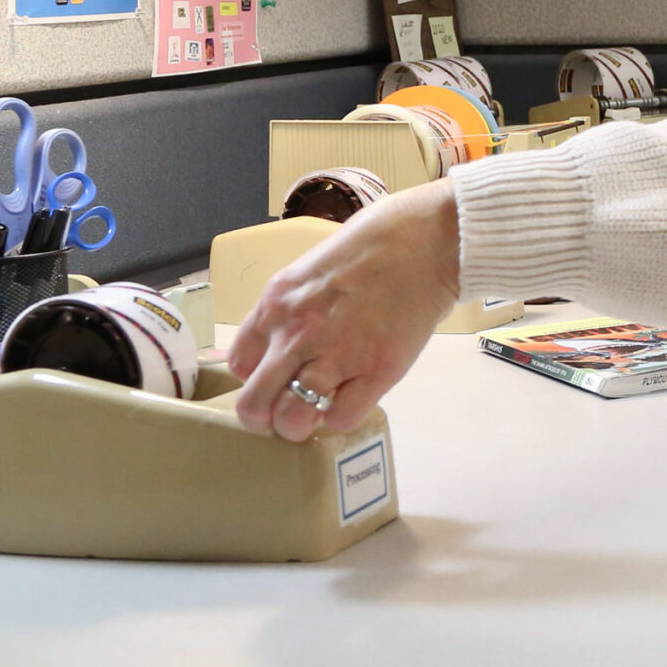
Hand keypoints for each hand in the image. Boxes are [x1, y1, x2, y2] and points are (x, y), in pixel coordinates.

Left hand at [229, 180, 461, 440]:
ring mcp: (338, 355)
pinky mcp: (378, 370)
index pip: (240, 365)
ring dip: (299, 425)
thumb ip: (290, 309)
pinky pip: (343, 417)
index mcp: (277, 305)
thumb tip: (284, 343)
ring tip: (314, 416)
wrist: (426, 240)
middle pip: (255, 404)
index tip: (275, 377)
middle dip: (266, 417)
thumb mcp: (309, 270)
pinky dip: (342, 417)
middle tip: (284, 412)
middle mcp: (297, 334)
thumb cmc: (373, 245)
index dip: (256, 378)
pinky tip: (351, 399)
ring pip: (292, 419)